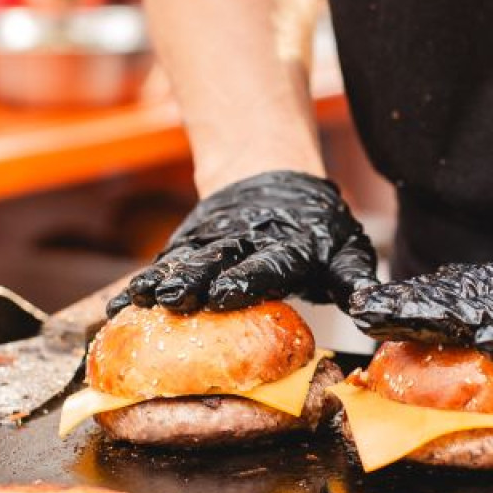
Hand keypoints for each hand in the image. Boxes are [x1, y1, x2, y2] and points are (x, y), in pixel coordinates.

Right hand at [112, 171, 377, 313]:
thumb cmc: (317, 231)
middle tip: (173, 299)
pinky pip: (162, 267)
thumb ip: (357, 283)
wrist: (274, 180)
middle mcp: (243, 244)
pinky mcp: (187, 247)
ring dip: (161, 281)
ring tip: (139, 300)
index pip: (266, 264)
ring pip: (183, 262)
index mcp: (288, 248)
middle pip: (216, 262)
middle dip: (194, 280)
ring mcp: (211, 244)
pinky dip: (139, 286)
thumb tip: (374, 312)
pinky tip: (118, 309)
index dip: (246, 278)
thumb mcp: (346, 252)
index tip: (227, 293)